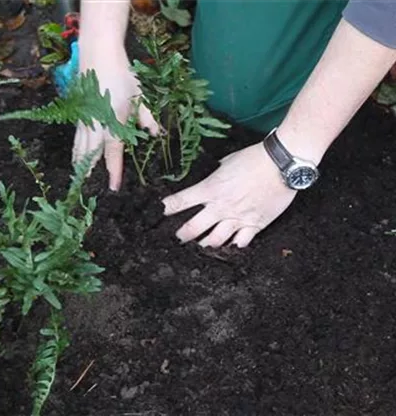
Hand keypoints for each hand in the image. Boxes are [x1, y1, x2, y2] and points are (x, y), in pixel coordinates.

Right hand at [72, 55, 158, 190]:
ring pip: (80, 146)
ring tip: (79, 178)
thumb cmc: (122, 74)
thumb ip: (148, 118)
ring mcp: (85, 118)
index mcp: (113, 121)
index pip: (113, 153)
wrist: (99, 52)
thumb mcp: (140, 95)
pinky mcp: (79, 112)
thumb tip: (158, 134)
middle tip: (89, 189)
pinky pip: (76, 136)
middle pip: (92, 154)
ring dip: (80, 163)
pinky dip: (75, 149)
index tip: (113, 187)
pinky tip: (75, 155)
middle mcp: (96, 124)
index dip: (114, 171)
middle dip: (91, 172)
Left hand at [162, 142, 297, 247]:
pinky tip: (228, 248)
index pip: (180, 201)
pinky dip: (232, 247)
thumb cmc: (253, 158)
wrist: (281, 164)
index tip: (158, 213)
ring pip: (214, 241)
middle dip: (181, 236)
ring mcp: (237, 218)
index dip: (166, 208)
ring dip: (204, 245)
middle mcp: (220, 207)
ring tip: (200, 247)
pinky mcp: (254, 225)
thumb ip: (216, 174)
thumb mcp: (227, 162)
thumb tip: (213, 178)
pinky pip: (240, 243)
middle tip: (177, 239)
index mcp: (210, 189)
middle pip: (193, 229)